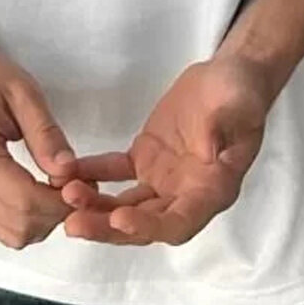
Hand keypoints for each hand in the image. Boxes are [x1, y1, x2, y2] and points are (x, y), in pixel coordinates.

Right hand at [0, 43, 87, 249]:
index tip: (84, 181)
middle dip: (57, 212)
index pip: (25, 201)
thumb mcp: (24, 94)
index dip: (61, 200)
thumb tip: (67, 171)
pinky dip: (29, 220)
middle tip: (76, 184)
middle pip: (20, 226)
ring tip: (58, 188)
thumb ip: (47, 135)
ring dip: (44, 220)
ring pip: (13, 236)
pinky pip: (3, 228)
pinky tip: (40, 193)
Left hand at [51, 56, 274, 246]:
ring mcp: (164, 180)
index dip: (149, 225)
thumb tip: (208, 151)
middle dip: (108, 227)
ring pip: (125, 205)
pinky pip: (115, 174)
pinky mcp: (146, 160)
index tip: (119, 218)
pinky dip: (92, 175)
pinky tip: (68, 171)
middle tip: (74, 224)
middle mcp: (186, 195)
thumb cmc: (240, 91)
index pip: (179, 222)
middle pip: (144, 224)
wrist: (229, 77)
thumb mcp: (238, 104)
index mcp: (213, 191)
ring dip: (95, 206)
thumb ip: (224, 126)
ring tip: (64, 195)